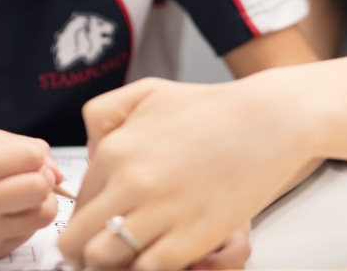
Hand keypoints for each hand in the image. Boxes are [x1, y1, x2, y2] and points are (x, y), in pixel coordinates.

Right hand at [0, 130, 60, 258]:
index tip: (24, 159)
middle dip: (43, 179)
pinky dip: (26, 219)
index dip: (34, 156)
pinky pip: (30, 233)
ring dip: (41, 202)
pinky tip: (6, 213)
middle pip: (39, 189)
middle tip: (30, 177)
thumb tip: (58, 175)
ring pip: (43, 214)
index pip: (31, 158)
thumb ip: (26, 147)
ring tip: (23, 196)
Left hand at [59, 75, 310, 269]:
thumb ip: (103, 116)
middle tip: (97, 255)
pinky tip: (156, 258)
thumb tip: (90, 155)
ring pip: (103, 260)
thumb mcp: (147, 93)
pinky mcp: (191, 238)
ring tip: (126, 260)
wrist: (270, 120)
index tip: (94, 227)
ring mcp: (161, 212)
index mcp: (115, 150)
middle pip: (77, 241)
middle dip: (81, 254)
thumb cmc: (212, 107)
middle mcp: (130, 182)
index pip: (76, 204)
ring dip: (108, 266)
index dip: (83, 222)